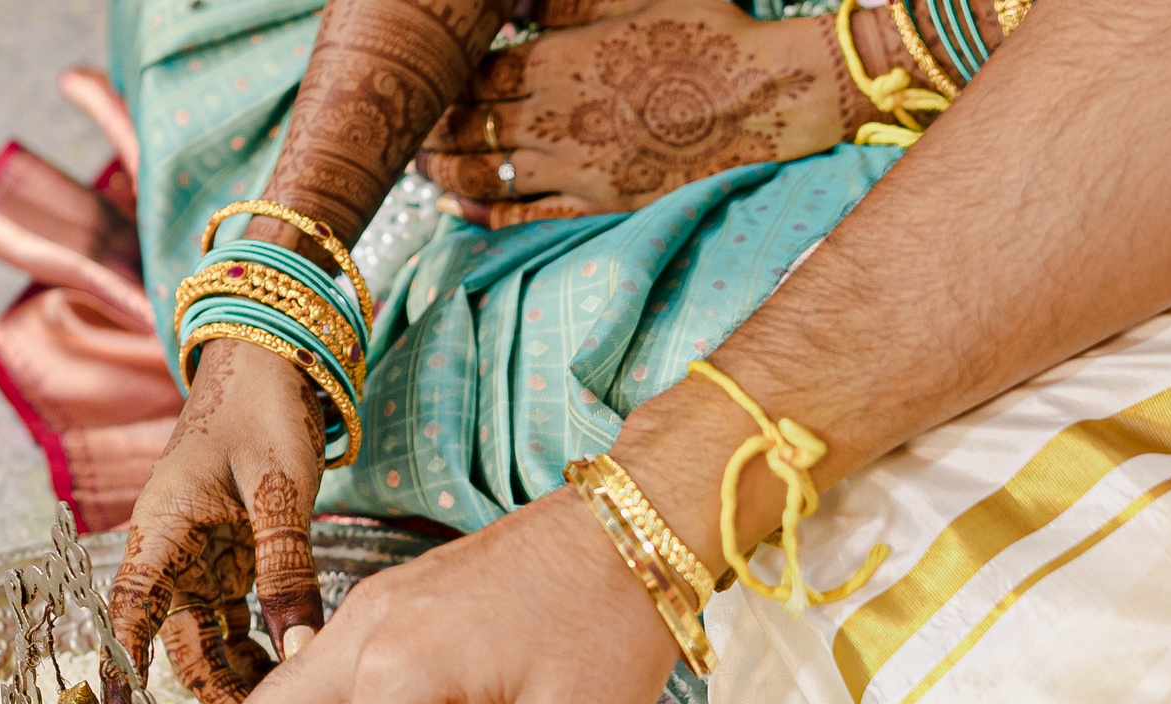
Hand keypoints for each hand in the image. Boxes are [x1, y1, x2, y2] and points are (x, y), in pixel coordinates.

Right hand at [106, 336, 329, 703]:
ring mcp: (201, 557)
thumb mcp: (279, 491)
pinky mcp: (231, 557)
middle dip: (216, 696)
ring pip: (212, 639)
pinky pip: (239, 618)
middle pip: (183, 645)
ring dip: (243, 679)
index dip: (122, 676)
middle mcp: (171, 552)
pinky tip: (294, 678)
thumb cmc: (262, 406)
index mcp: (161, 530)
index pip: (130, 617)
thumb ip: (286, 569)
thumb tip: (301, 651)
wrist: (271, 356)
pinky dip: (262, 649)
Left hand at [417, 0, 868, 227]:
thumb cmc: (708, 29)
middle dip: (430, 129)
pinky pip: (528, 216)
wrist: (767, 95)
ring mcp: (577, 168)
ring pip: (486, 175)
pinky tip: (457, 207)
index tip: (422, 80)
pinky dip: (484, 213)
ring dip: (443, 172)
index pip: (475, 77)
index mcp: (559, 62)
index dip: (442, 82)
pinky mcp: (601, 202)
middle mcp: (558, 120)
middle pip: (470, 129)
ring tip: (419, 166)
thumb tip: (516, 1)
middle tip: (403, 130)